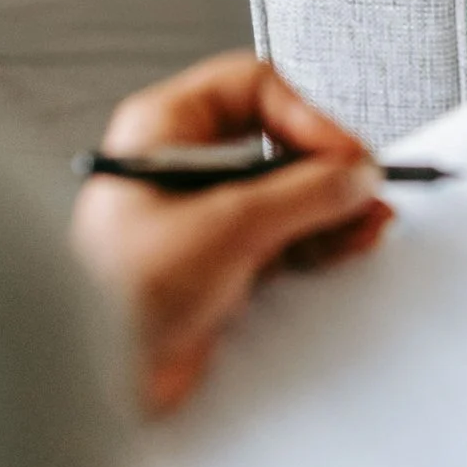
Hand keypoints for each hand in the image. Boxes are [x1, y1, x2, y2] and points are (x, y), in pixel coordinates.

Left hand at [69, 53, 393, 416]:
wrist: (97, 376)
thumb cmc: (117, 293)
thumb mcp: (226, 226)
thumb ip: (302, 194)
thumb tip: (352, 174)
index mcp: (163, 131)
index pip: (252, 90)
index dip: (306, 116)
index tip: (344, 153)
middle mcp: (185, 166)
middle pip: (277, 143)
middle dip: (328, 166)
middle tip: (364, 187)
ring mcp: (206, 216)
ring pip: (288, 193)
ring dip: (332, 205)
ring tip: (369, 218)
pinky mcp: (222, 262)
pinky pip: (285, 236)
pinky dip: (320, 238)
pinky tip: (349, 241)